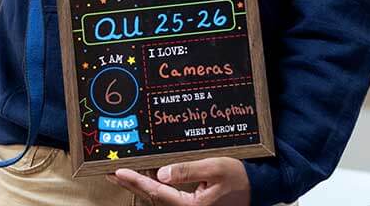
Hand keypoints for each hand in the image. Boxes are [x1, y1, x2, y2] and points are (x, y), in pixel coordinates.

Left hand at [107, 158, 249, 205]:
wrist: (257, 188)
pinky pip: (168, 194)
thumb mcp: (213, 168)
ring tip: (124, 174)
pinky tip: (148, 177)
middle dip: (131, 184)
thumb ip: (187, 170)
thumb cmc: (239, 178)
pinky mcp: (193, 203)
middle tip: (112, 173)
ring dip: (141, 184)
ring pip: (159, 196)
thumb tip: (162, 173)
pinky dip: (155, 185)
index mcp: (190, 205)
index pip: (156, 190)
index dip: (135, 180)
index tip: (119, 171)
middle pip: (153, 196)